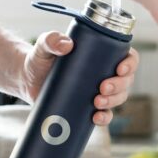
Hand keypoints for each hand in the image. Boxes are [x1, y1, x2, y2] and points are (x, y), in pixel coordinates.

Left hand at [20, 31, 138, 124]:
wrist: (27, 79)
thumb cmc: (40, 58)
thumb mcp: (44, 46)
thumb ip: (51, 40)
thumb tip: (66, 44)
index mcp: (102, 54)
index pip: (127, 56)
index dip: (130, 64)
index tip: (120, 69)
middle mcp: (105, 72)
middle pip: (126, 80)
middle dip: (119, 86)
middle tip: (102, 88)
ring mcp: (98, 91)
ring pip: (119, 98)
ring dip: (113, 101)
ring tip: (97, 102)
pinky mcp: (88, 107)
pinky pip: (104, 115)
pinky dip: (104, 118)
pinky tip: (96, 118)